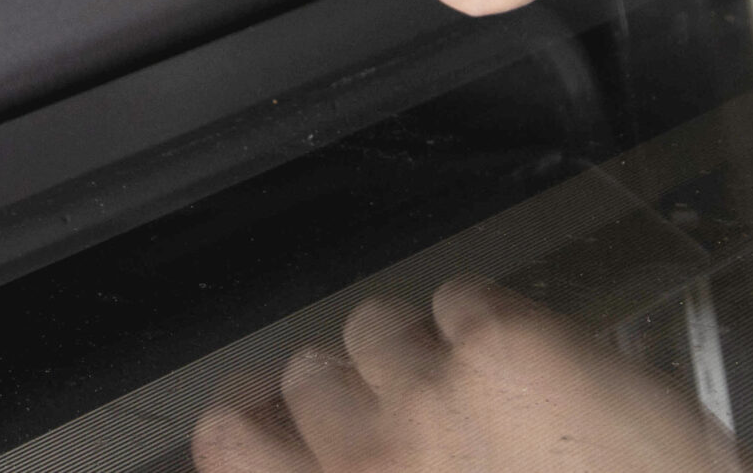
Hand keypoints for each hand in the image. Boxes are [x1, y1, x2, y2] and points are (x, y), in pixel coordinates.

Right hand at [189, 278, 751, 472]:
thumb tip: (340, 467)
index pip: (229, 444)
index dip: (243, 425)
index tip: (256, 420)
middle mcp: (368, 454)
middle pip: (305, 377)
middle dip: (346, 387)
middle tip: (391, 403)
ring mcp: (435, 394)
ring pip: (376, 325)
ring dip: (409, 346)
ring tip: (459, 371)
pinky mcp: (505, 344)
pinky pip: (460, 296)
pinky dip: (483, 318)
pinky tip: (523, 353)